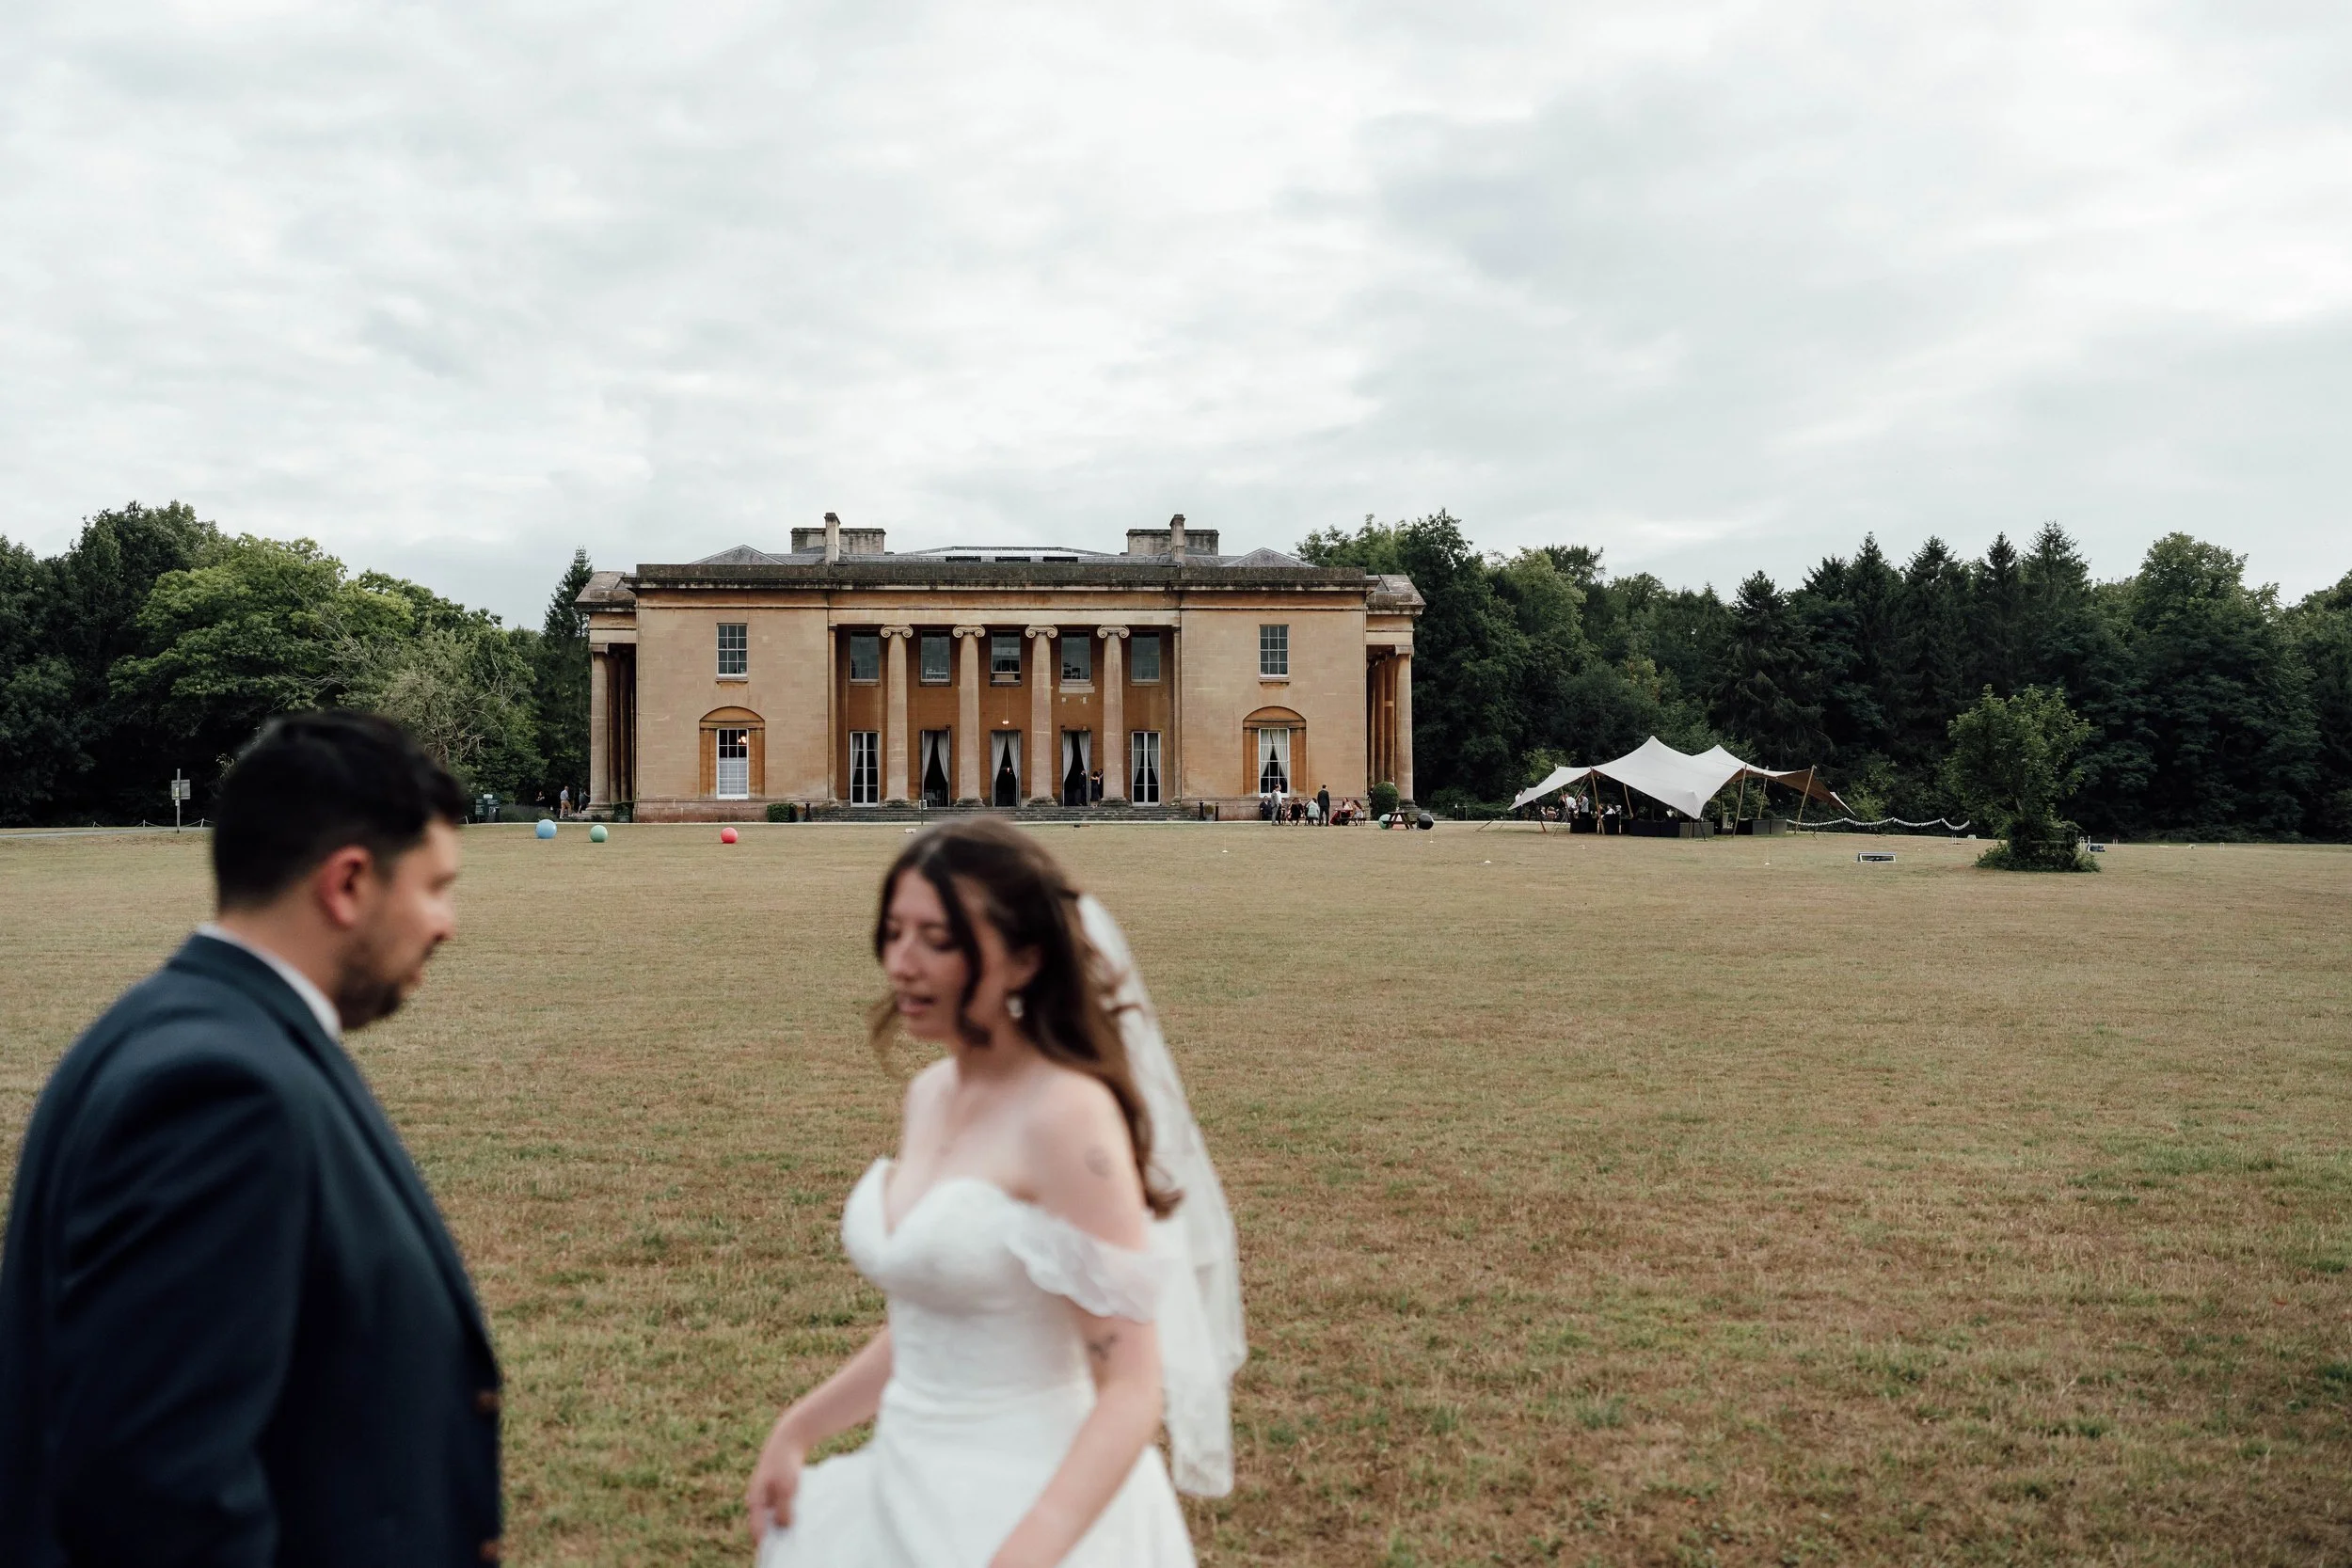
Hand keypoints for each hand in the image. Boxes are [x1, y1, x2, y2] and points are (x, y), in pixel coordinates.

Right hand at [744, 1417, 807, 1542]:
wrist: (788, 1439)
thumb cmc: (785, 1464)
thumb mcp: (787, 1489)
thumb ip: (783, 1510)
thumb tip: (784, 1527)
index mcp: (755, 1501)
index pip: (756, 1530)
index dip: (765, 1541)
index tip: (778, 1546)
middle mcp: (756, 1499)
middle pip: (763, 1524)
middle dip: (774, 1531)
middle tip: (789, 1535)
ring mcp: (764, 1493)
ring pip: (771, 1515)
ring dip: (781, 1520)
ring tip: (795, 1524)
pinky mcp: (773, 1488)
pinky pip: (777, 1506)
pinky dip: (786, 1510)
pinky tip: (797, 1510)